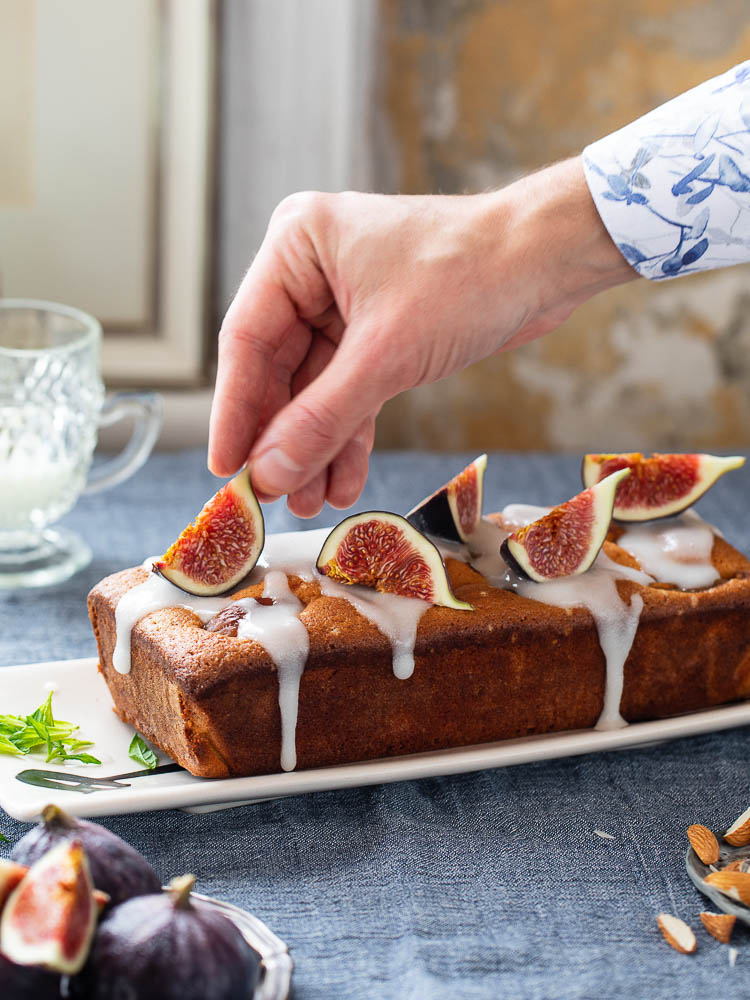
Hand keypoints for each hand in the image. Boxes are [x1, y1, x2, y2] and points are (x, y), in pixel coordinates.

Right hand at [208, 157, 634, 516]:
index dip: (235, 411)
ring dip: (315, 445)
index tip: (226, 469)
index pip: (246, 339)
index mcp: (297, 246)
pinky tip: (342, 481)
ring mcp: (344, 302)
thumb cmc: (469, 277)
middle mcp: (312, 271)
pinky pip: (351, 391)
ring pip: (316, 388)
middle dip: (283, 437)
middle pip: (278, 370)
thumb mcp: (386, 355)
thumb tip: (268, 474)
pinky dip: (349, 434)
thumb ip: (321, 419)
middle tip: (270, 496)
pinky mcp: (378, 331)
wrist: (548, 263)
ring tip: (307, 501)